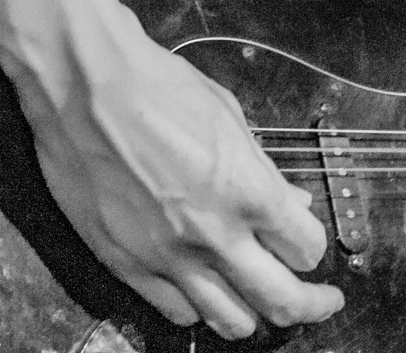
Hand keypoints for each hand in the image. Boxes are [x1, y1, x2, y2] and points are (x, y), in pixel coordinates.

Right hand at [19, 31, 343, 337]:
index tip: (310, 244)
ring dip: (254, 315)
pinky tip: (206, 293)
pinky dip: (198, 309)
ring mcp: (167, 257)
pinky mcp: (126, 265)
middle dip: (310, 305)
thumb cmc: (155, 87)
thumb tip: (291, 201)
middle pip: (282, 301)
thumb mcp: (230, 118)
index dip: (314, 247)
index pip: (307, 249)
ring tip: (261, 304)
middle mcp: (213, 234)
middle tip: (321, 301)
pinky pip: (174, 312)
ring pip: (230, 321)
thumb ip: (264, 170)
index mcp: (248, 191)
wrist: (84, 85)